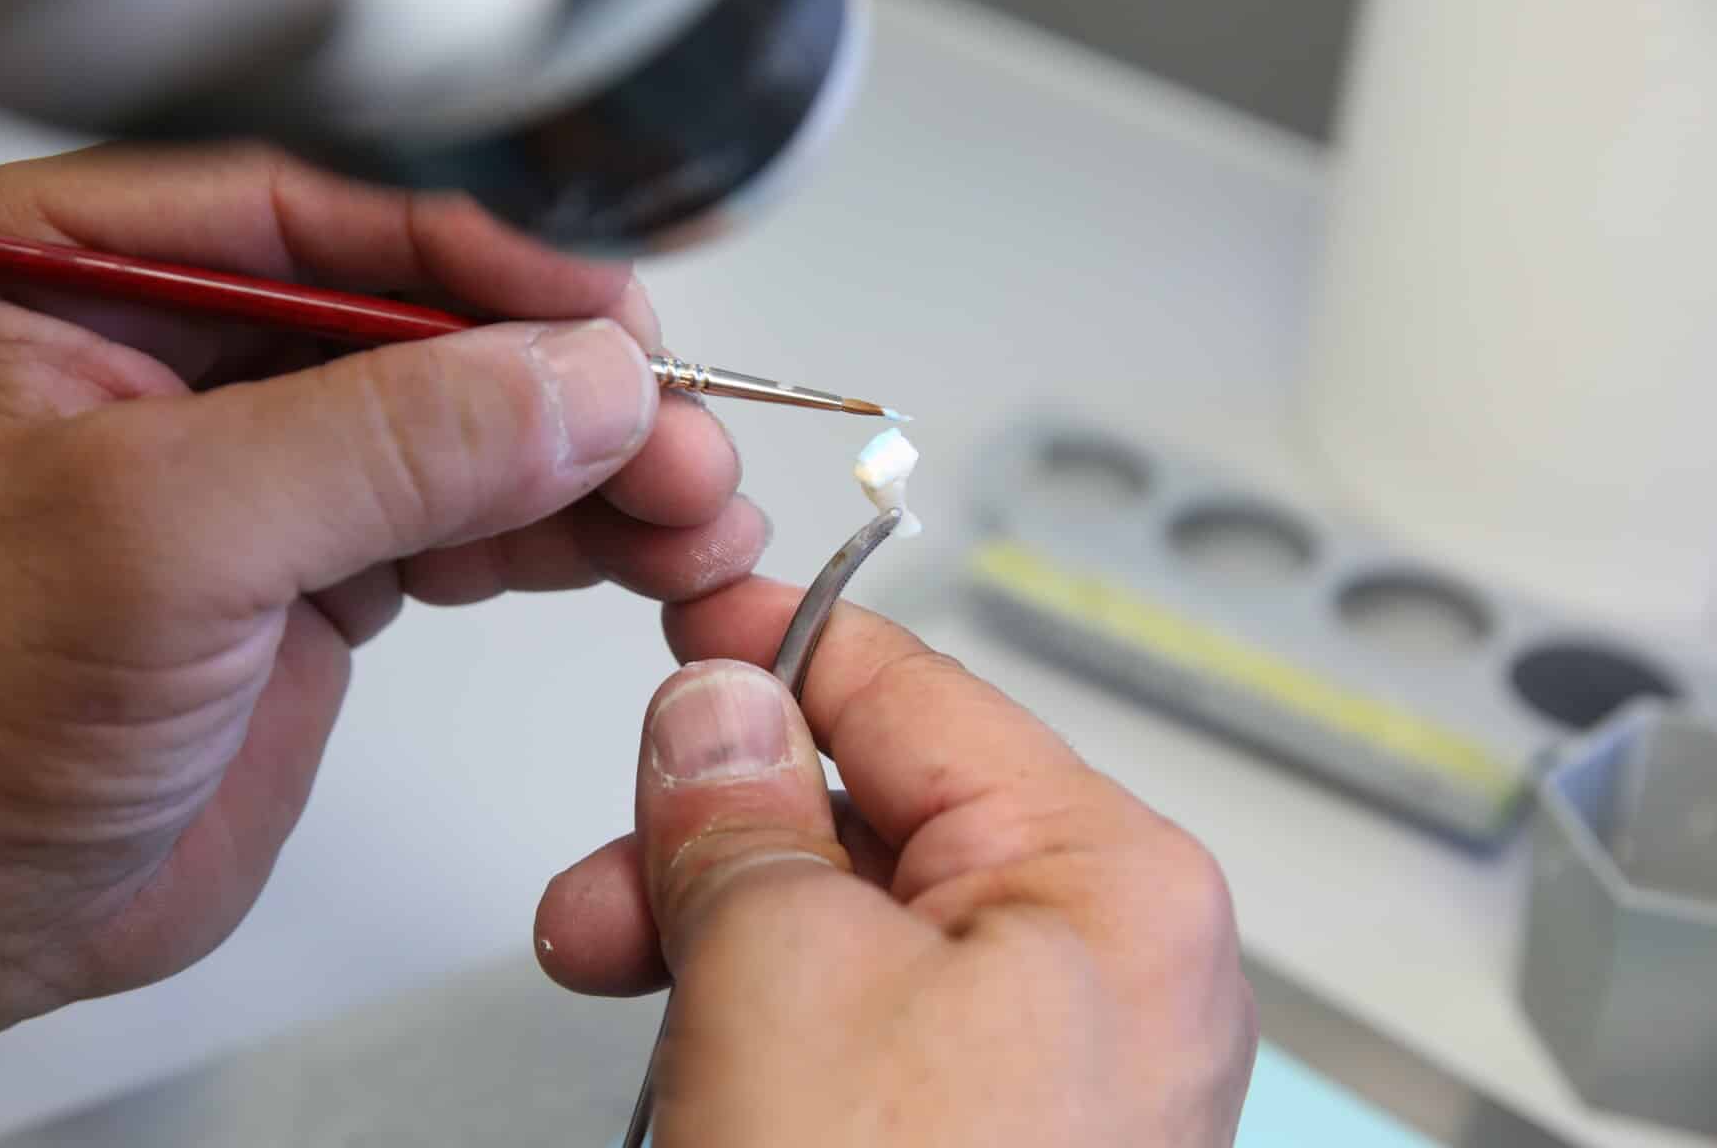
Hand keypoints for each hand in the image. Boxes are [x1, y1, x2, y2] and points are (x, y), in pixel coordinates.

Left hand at [0, 144, 766, 1069]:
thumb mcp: (161, 541)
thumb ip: (383, 445)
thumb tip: (578, 381)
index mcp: (82, 277)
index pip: (326, 219)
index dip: (489, 264)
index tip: (615, 317)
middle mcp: (181, 358)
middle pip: (427, 326)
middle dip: (569, 389)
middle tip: (679, 438)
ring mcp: (261, 472)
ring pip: (468, 431)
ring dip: (594, 469)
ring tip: (694, 509)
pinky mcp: (321, 574)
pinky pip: (472, 525)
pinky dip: (566, 539)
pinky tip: (639, 553)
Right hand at [537, 579, 1256, 1146]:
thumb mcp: (780, 975)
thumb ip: (740, 812)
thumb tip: (715, 709)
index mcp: (1109, 883)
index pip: (921, 694)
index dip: (784, 648)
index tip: (693, 626)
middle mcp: (1107, 967)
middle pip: (880, 813)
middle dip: (720, 832)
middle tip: (612, 870)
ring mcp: (1056, 1067)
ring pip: (854, 922)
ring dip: (719, 931)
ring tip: (622, 982)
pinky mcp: (992, 1141)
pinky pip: (864, 1022)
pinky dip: (762, 1016)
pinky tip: (696, 1066)